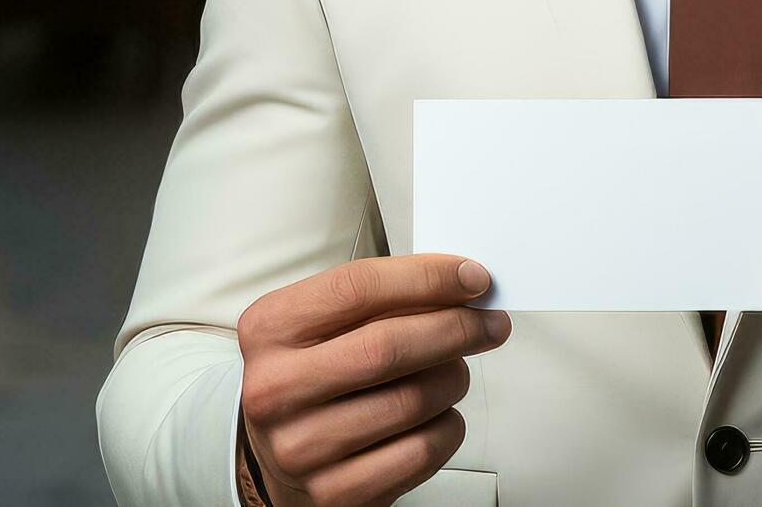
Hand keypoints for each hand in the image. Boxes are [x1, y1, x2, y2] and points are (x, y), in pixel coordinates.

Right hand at [237, 255, 511, 506]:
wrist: (281, 454)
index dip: (426, 278)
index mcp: (271, 329)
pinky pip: (421, 451)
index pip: (357, 289)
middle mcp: (275, 389)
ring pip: (412, 402)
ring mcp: (302, 446)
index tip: (472, 277)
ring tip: (454, 372)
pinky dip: (447, 426)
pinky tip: (438, 416)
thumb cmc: (316, 376)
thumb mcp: (327, 324)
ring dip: (453, 379)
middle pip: (387, 347)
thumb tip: (462, 286)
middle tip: (490, 324)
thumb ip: (386, 300)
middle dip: (455, 329)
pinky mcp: (335, 491)